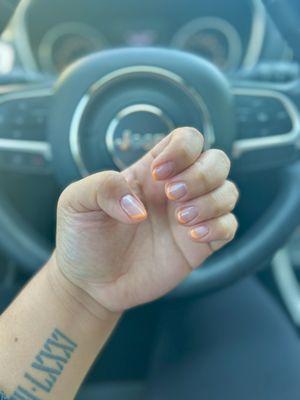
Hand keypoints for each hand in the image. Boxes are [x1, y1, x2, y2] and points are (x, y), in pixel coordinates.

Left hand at [54, 128, 238, 312]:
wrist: (89, 283)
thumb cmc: (82, 238)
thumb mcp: (76, 201)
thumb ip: (103, 187)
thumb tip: (140, 207)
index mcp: (150, 173)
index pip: (187, 140)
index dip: (182, 149)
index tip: (159, 174)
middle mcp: (175, 191)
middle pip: (216, 161)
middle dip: (202, 175)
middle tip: (171, 195)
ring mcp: (189, 217)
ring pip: (228, 192)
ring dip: (210, 202)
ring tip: (180, 220)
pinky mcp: (197, 246)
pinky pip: (229, 226)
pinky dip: (219, 227)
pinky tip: (192, 237)